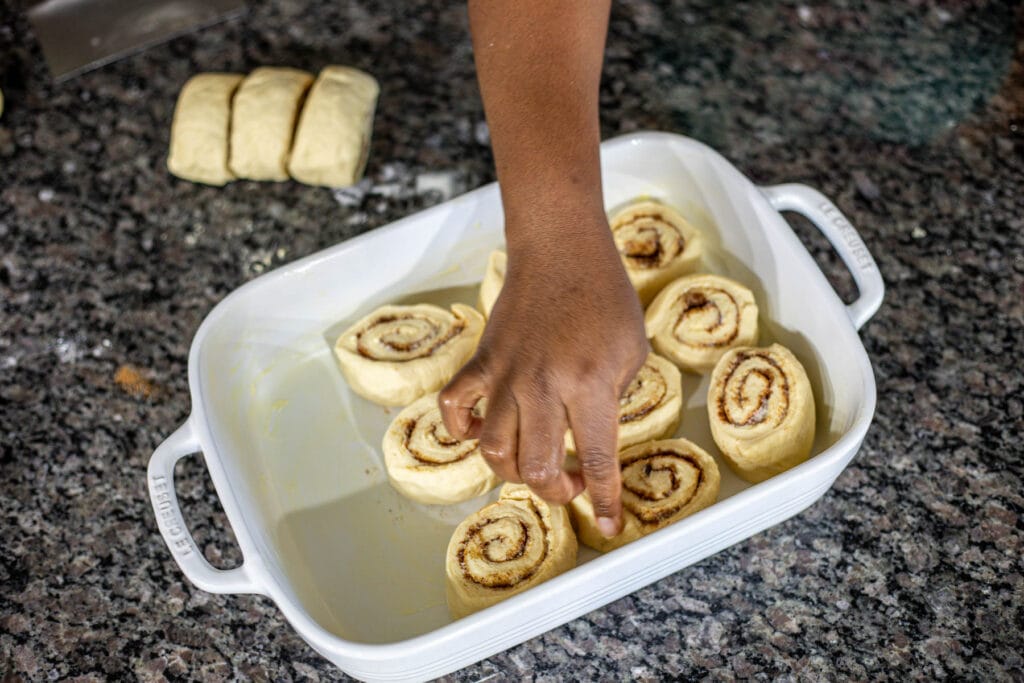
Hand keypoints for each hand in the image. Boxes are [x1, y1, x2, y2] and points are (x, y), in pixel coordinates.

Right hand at [439, 208, 648, 536]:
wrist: (560, 250)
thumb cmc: (604, 296)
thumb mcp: (632, 350)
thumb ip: (616, 399)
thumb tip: (594, 435)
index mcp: (589, 385)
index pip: (597, 460)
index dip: (605, 500)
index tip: (610, 525)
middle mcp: (543, 387)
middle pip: (536, 468)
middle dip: (557, 491)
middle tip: (573, 482)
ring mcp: (506, 375)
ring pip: (494, 449)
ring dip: (513, 471)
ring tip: (534, 463)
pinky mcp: (483, 360)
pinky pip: (455, 406)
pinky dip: (462, 430)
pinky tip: (482, 432)